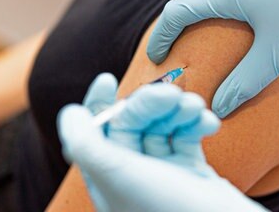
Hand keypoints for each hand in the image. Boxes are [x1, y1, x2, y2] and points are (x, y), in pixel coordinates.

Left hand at [57, 73, 266, 211]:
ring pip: (163, 126)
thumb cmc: (168, 209)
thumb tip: (70, 114)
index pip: (94, 134)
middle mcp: (133, 176)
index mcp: (108, 178)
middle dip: (151, 103)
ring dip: (179, 110)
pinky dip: (197, 124)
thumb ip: (85, 143)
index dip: (97, 104)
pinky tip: (209, 123)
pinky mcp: (191, 172)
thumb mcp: (117, 174)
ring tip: (194, 106)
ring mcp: (164, 173)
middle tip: (171, 94)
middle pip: (134, 123)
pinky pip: (189, 136)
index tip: (107, 79)